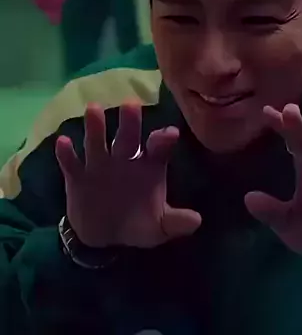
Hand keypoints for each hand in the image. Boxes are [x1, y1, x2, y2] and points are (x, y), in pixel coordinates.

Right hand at [55, 102, 201, 247]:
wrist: (105, 237)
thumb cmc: (138, 223)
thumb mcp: (159, 226)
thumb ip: (176, 222)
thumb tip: (197, 221)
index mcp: (149, 165)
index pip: (158, 148)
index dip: (163, 139)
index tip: (170, 133)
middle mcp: (126, 159)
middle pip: (128, 137)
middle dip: (130, 122)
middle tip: (131, 105)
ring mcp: (100, 165)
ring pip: (98, 142)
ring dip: (96, 126)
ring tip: (93, 108)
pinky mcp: (78, 177)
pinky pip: (72, 163)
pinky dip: (67, 154)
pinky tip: (64, 142)